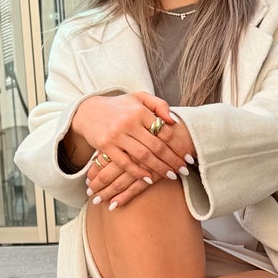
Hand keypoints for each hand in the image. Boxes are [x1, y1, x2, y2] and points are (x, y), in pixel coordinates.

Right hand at [77, 93, 194, 210]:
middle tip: (184, 170)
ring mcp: (117, 135)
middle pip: (157, 146)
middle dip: (173, 160)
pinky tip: (149, 179)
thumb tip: (174, 121)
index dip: (179, 146)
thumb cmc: (119, 106)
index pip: (165, 131)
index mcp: (140, 110)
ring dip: (160, 168)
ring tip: (172, 176)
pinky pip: (125, 163)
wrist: (87, 110)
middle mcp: (129, 122)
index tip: (189, 157)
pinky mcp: (106, 146)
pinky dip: (138, 172)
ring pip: (144, 156)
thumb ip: (158, 105)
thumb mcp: (138, 98)